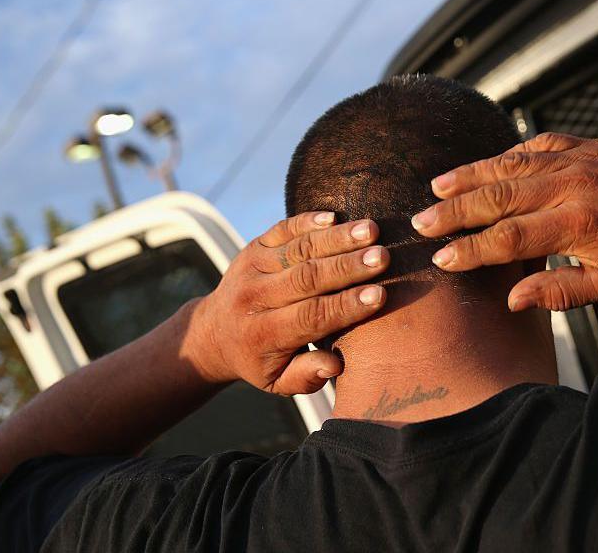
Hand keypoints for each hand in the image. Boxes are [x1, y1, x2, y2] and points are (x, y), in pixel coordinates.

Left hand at [185, 212, 389, 394]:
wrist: (214, 332)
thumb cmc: (259, 360)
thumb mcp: (277, 382)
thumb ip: (306, 377)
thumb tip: (335, 365)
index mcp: (263, 335)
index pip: (311, 316)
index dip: (346, 305)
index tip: (380, 295)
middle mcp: (255, 299)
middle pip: (306, 278)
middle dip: (348, 267)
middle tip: (383, 257)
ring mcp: (252, 268)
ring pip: (299, 249)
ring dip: (337, 238)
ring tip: (371, 230)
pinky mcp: (254, 247)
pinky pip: (283, 230)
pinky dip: (309, 221)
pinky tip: (336, 216)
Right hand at [412, 133, 597, 310]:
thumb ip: (561, 292)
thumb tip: (512, 299)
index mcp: (577, 224)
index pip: (507, 238)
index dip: (469, 250)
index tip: (441, 259)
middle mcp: (571, 186)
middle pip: (498, 196)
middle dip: (454, 211)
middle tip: (419, 222)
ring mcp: (576, 159)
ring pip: (510, 163)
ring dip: (469, 175)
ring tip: (435, 186)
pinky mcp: (583, 144)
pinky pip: (535, 143)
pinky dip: (505, 153)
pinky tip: (482, 165)